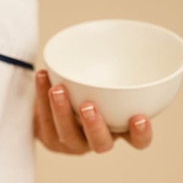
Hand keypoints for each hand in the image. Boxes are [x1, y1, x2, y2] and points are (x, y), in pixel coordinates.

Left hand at [33, 70, 152, 153]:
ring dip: (62, 111)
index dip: (141, 134)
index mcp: (121, 130)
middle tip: (89, 105)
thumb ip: (120, 74)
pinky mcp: (50, 139)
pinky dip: (41, 96)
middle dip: (94, 126)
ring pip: (68, 134)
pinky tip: (42, 76)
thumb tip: (128, 39)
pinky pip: (45, 120)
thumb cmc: (94, 90)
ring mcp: (73, 144)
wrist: (60, 106)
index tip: (139, 118)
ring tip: (57, 88)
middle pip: (101, 144)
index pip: (138, 141)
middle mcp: (98, 141)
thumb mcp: (111, 83)